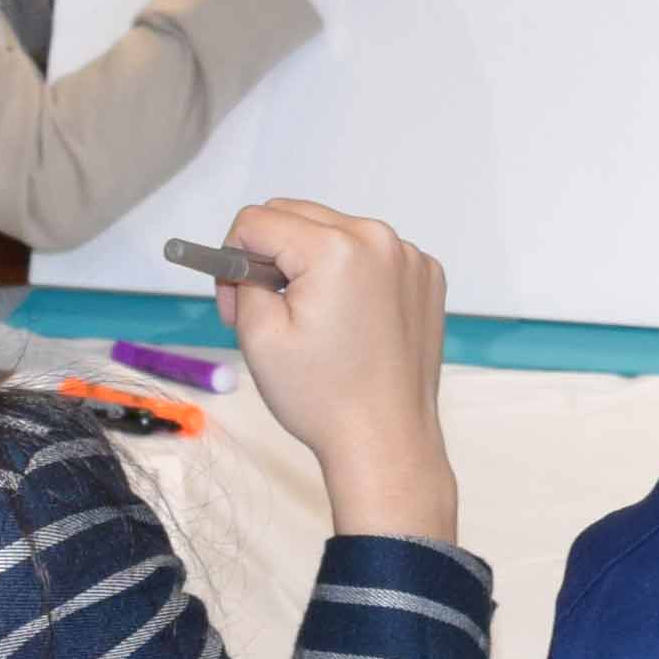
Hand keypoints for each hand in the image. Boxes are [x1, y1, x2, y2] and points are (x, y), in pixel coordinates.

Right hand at [205, 198, 454, 544]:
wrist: (386, 441)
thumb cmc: (325, 399)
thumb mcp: (258, 335)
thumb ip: (241, 279)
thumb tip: (246, 259)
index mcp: (336, 250)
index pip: (258, 221)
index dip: (232, 257)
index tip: (236, 298)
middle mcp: (380, 241)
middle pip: (296, 216)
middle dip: (269, 257)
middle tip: (264, 309)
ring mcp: (409, 257)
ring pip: (333, 233)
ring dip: (310, 263)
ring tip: (311, 321)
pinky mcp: (426, 276)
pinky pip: (371, 254)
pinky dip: (351, 275)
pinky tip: (348, 322)